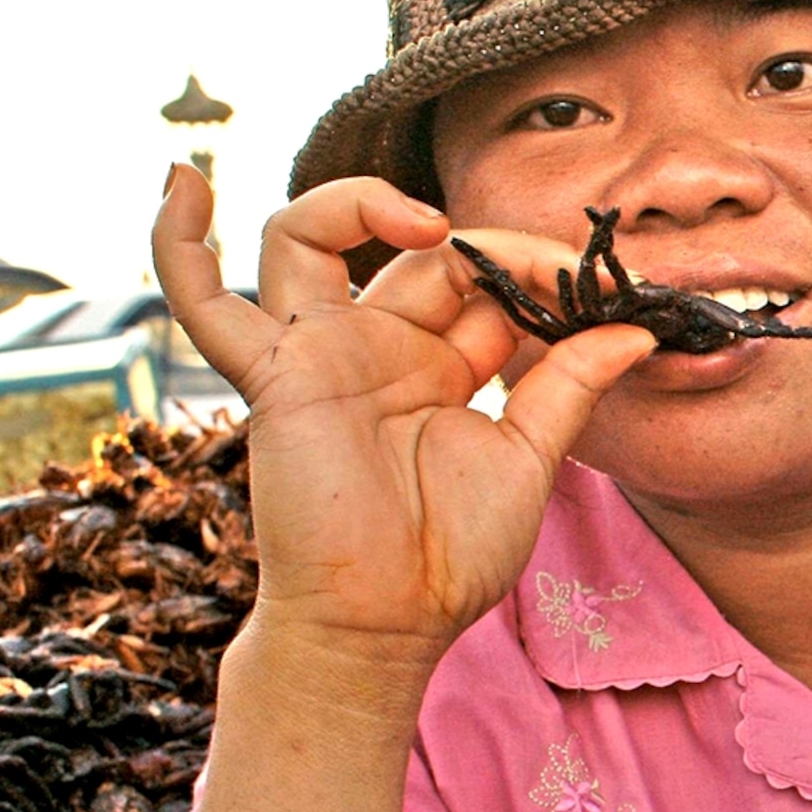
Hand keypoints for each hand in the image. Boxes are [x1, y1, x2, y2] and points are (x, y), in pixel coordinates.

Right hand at [154, 167, 656, 688]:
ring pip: (306, 237)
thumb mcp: (529, 458)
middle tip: (558, 267)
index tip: (609, 287)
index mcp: (437, 363)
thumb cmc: (449, 555)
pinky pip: (204, 303)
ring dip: (357, 202)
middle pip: (420, 253)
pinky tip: (179, 186)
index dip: (538, 269)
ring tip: (427, 219)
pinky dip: (176, 245)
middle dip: (494, 247)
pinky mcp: (272, 376)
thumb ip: (571, 386)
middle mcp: (376, 345)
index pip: (481, 280)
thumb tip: (635, 330)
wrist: (386, 625)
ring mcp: (319, 353)